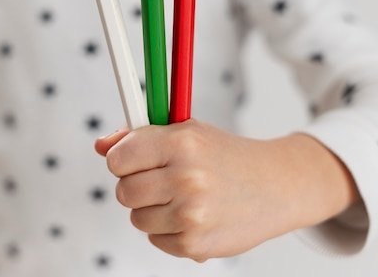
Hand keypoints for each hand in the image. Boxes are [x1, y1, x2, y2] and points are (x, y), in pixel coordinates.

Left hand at [95, 119, 358, 261]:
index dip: (122, 159)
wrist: (276, 186)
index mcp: (182, 143)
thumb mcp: (187, 132)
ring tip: (183, 197)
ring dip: (152, 209)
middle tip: (162, 179)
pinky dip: (168, 230)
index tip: (133, 160)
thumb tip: (100, 146)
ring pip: (136, 217)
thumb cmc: (226, 156)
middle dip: (137, 185)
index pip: (118, 158)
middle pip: (123, 191)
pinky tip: (194, 215)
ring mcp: (191, 215)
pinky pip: (155, 238)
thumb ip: (139, 137)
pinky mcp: (194, 244)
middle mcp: (186, 178)